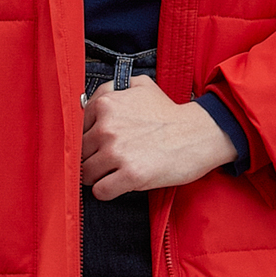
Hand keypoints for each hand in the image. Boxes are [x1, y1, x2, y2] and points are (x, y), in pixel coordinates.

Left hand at [80, 75, 237, 197]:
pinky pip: (101, 191)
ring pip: (86, 173)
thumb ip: (113, 88)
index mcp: (106, 105)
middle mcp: (107, 127)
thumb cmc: (170, 114)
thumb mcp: (141, 85)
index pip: (76, 129)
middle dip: (91, 159)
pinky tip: (119, 185)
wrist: (199, 133)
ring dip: (98, 177)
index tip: (98, 145)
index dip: (87, 139)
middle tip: (108, 162)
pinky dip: (107, 191)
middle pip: (79, 153)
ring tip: (114, 173)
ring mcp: (117, 152)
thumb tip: (91, 99)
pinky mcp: (130, 175)